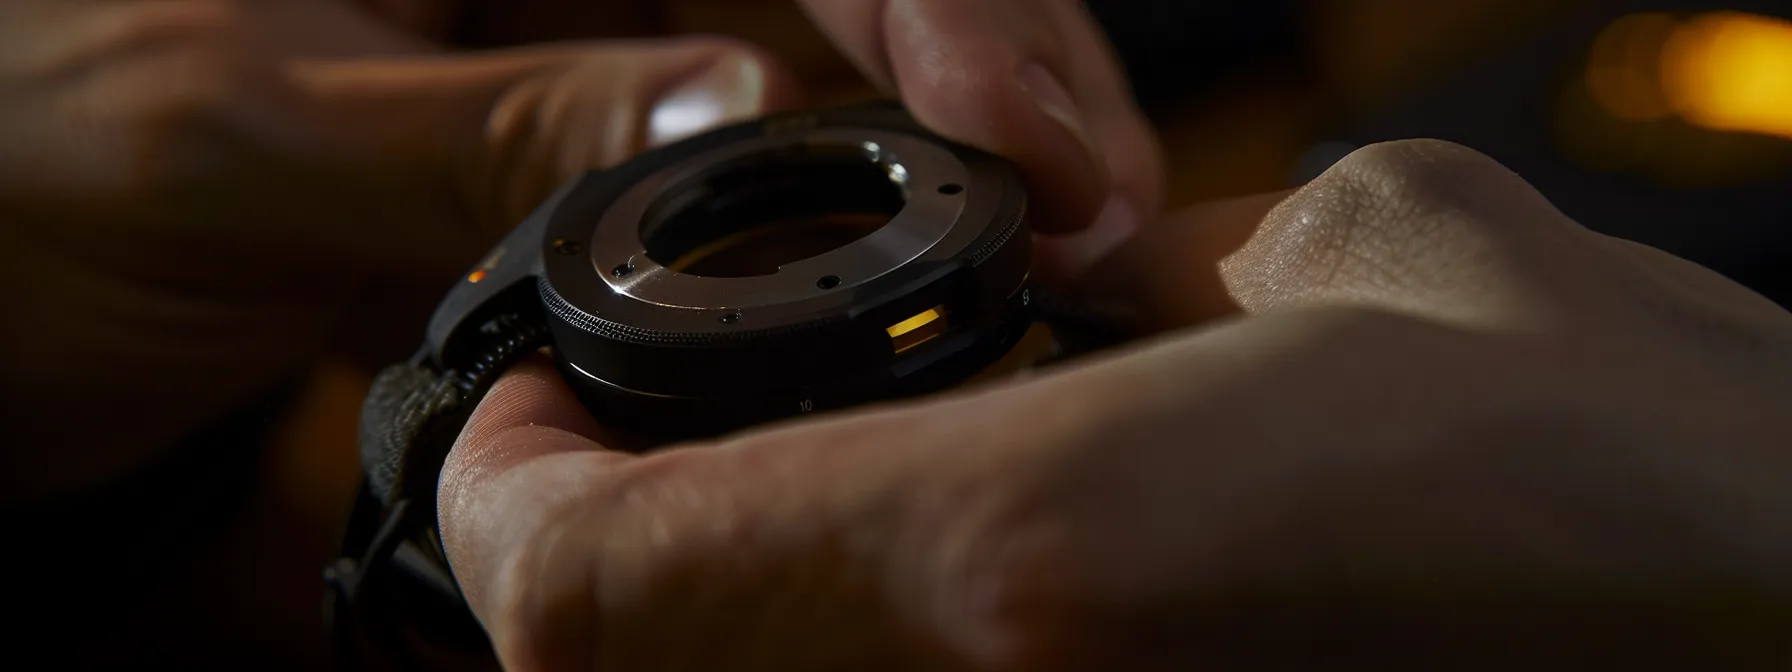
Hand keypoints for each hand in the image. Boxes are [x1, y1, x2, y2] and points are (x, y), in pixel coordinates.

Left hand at [1, 0, 1157, 498]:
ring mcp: (569, 36)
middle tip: (1096, 197)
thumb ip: (485, 122)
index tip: (1005, 111)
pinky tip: (928, 281)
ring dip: (955, 143)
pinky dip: (857, 219)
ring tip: (1070, 245)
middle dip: (986, 54)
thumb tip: (750, 111)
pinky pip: (759, 163)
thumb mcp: (228, 141)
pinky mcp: (572, 143)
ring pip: (824, 53)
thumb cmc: (3, 183)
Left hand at [441, 140, 1791, 669]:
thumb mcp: (1377, 270)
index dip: (510, 505)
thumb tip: (1098, 288)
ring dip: (725, 629)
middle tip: (651, 471)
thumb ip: (1172, 273)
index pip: (583, 591)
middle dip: (609, 577)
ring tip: (805, 516)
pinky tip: (965, 612)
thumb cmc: (1670, 480)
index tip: (534, 424)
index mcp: (1026, 564)